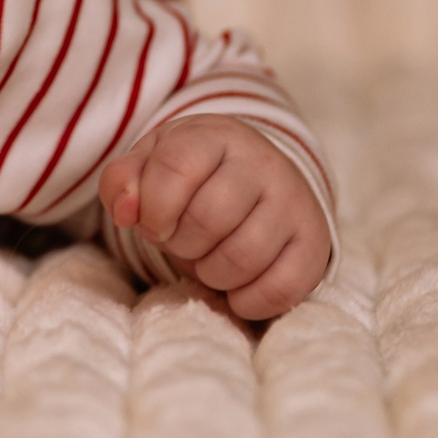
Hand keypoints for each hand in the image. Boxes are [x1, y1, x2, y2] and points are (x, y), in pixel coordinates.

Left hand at [97, 114, 328, 320]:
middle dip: (182, 243)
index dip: (153, 208)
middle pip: (207, 220)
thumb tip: (125, 211)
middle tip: (184, 241)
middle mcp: (262, 164)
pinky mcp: (315, 246)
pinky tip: (236, 286)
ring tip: (209, 259)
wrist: (260, 177)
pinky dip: (246, 301)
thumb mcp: (151, 164)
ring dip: (211, 273)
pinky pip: (279, 290)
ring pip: (242, 258)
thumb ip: (123, 181)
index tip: (153, 222)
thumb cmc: (193, 176)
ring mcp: (294, 204)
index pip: (175, 169)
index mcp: (215, 136)